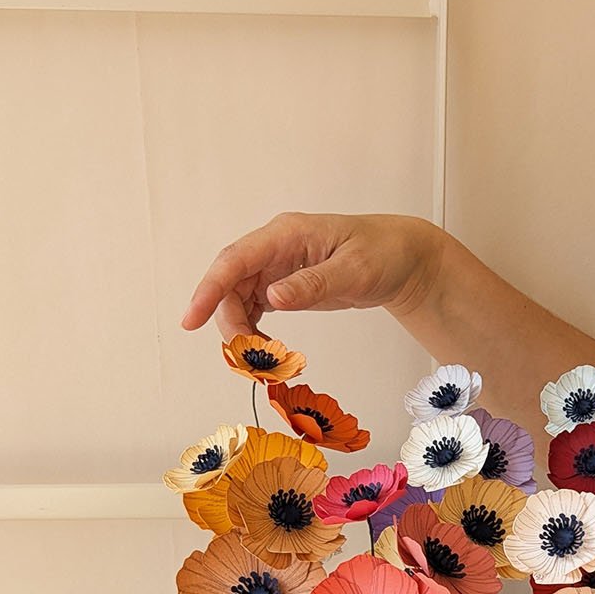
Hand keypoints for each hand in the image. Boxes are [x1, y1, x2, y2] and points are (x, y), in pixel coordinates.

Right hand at [182, 212, 444, 337]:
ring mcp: (276, 265)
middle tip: (246, 358)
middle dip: (229, 321)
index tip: (192, 320)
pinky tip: (265, 349)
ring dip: (240, 329)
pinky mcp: (283, 283)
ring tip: (260, 359)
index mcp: (286, 234)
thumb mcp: (353, 271)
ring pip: (238, 298)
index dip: (209, 289)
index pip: (235, 260)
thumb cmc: (382, 256)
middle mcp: (274, 247)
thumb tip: (271, 297)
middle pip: (230, 283)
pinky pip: (253, 306)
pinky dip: (253, 330)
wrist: (402, 259)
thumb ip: (312, 284)